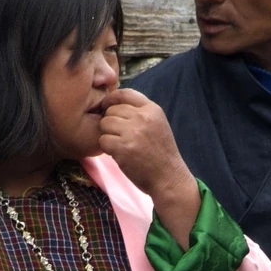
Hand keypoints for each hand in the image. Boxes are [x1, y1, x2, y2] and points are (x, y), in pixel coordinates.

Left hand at [98, 89, 201, 245]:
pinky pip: (103, 140)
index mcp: (152, 109)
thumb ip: (139, 113)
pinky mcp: (123, 148)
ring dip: (107, 135)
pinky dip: (106, 148)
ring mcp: (133, 132)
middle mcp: (143, 117)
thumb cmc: (160, 152)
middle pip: (111, 110)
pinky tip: (118, 153)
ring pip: (104, 124)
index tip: (106, 107)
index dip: (111, 99)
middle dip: (110, 122)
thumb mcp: (156, 124)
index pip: (125, 93)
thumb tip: (113, 103)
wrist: (168, 177)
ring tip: (119, 144)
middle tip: (118, 135)